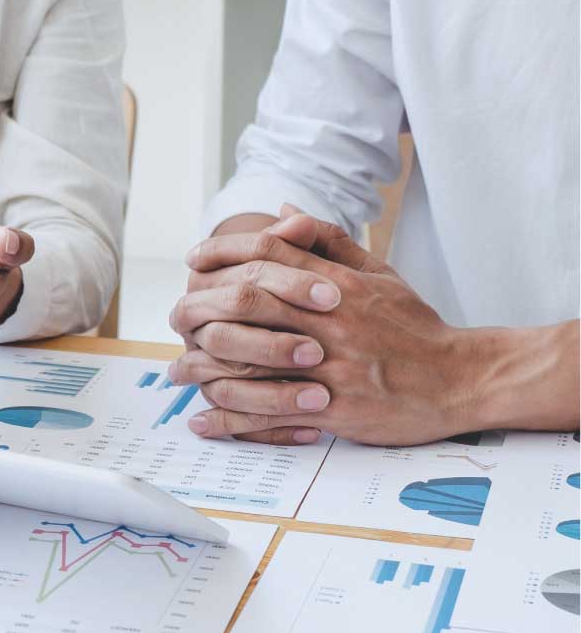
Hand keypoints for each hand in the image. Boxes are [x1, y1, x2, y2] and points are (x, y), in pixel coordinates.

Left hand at [169, 210, 478, 445]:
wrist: (458, 380)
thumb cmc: (413, 326)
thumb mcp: (379, 273)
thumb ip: (328, 242)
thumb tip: (283, 212)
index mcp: (340, 285)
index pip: (271, 254)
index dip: (224, 252)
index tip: (194, 260)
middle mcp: (331, 321)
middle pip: (250, 301)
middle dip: (203, 305)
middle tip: (175, 314)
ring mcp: (330, 366)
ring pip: (251, 359)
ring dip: (205, 366)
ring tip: (175, 373)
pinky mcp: (332, 409)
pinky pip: (268, 414)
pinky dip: (229, 418)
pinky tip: (202, 420)